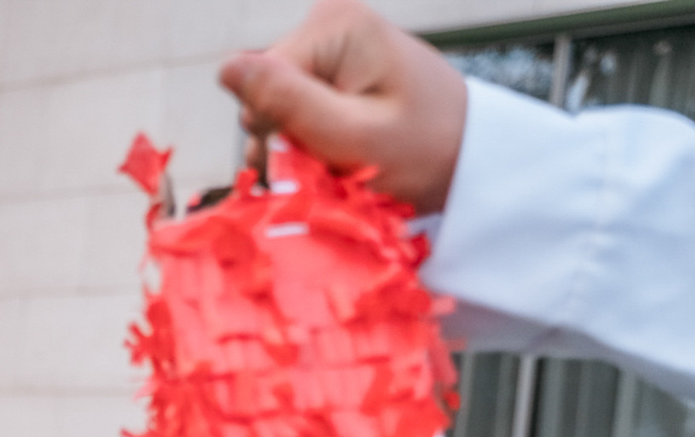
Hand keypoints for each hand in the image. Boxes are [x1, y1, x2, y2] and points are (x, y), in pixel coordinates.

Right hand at [218, 0, 469, 213]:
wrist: (469, 155)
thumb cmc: (423, 151)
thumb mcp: (352, 136)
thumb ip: (287, 103)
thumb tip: (225, 67)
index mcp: (337, 25)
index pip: (264, 82)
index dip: (281, 130)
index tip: (324, 154)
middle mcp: (329, 19)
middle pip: (268, 90)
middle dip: (291, 135)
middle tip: (337, 159)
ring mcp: (332, 40)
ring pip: (277, 103)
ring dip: (300, 140)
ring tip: (344, 156)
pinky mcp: (334, 62)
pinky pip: (296, 104)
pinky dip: (311, 135)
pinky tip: (341, 145)